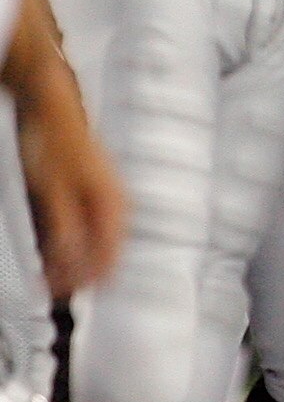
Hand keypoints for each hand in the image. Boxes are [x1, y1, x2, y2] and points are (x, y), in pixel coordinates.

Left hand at [17, 82, 124, 298]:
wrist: (51, 108)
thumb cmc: (53, 143)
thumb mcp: (53, 191)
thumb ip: (65, 229)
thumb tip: (72, 263)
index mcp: (114, 207)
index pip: (108, 260)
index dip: (82, 282)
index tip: (55, 293)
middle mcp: (118, 207)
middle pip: (105, 256)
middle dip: (77, 275)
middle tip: (47, 288)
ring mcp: (109, 201)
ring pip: (98, 245)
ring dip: (74, 262)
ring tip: (46, 273)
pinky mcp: (95, 196)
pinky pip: (91, 231)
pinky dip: (72, 245)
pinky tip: (53, 249)